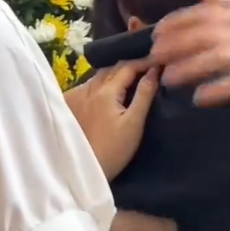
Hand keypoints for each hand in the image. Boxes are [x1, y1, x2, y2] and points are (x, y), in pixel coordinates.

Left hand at [65, 62, 158, 178]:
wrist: (87, 169)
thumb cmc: (114, 149)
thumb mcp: (134, 122)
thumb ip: (144, 94)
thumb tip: (154, 70)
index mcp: (106, 92)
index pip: (127, 67)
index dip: (144, 62)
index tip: (159, 61)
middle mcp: (89, 89)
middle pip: (112, 68)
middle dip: (130, 65)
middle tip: (148, 67)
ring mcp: (77, 96)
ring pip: (99, 75)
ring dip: (116, 72)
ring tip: (132, 75)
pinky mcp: (71, 105)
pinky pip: (89, 85)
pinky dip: (102, 82)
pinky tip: (110, 88)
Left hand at [151, 0, 229, 104]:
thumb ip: (226, 1)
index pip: (198, 15)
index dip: (174, 23)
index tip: (155, 32)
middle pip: (198, 37)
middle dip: (172, 46)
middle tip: (152, 56)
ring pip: (210, 60)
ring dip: (186, 69)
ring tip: (167, 78)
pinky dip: (214, 91)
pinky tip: (198, 99)